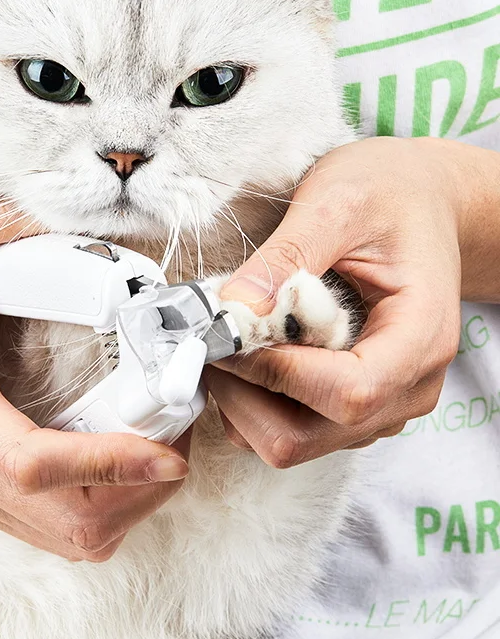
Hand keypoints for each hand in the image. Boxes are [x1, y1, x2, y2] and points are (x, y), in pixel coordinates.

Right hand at [0, 197, 188, 560]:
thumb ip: (18, 222)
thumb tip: (99, 227)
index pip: (32, 461)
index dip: (109, 464)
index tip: (169, 450)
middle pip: (67, 522)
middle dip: (140, 493)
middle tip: (177, 435)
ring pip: (66, 538)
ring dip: (128, 505)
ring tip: (158, 449)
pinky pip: (49, 529)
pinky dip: (101, 507)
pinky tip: (119, 462)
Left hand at [207, 137, 471, 466]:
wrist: (421, 204)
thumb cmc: (390, 196)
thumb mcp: (338, 203)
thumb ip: (287, 255)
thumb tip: (234, 308)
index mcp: (420, 338)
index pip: (346, 393)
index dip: (273, 373)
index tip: (226, 336)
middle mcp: (406, 389)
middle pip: (306, 436)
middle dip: (245, 396)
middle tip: (216, 341)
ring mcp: (380, 407)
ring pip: (289, 442)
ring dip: (243, 401)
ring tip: (234, 341)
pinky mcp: (352, 408)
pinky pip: (289, 430)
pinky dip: (254, 402)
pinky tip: (251, 353)